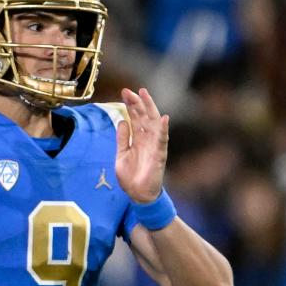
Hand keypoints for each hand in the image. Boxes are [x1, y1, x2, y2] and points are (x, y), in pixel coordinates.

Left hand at [115, 87, 169, 203]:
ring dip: (149, 109)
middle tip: (130, 90)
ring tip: (145, 95)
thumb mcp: (121, 154)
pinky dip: (163, 129)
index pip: (135, 117)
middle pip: (144, 116)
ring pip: (153, 124)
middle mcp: (147, 139)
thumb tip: (121, 121)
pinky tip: (164, 119)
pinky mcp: (159, 156)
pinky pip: (162, 141)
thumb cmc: (131, 176)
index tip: (125, 92)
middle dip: (137, 103)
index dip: (131, 105)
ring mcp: (154, 146)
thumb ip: (122, 139)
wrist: (137, 194)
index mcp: (138, 139)